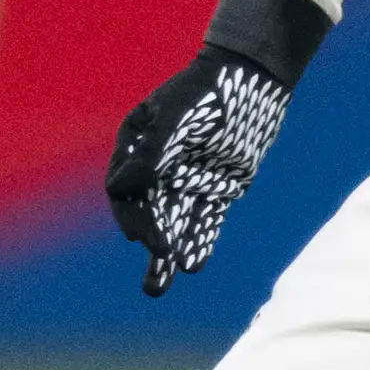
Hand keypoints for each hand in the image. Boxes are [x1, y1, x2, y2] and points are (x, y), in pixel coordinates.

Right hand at [106, 47, 293, 295]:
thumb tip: (117, 189)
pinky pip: (205, 220)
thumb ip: (152, 152)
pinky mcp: (217, 188)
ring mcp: (188, 179)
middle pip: (150, 212)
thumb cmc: (208, 90)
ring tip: (158, 289)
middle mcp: (158, 168)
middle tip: (157, 270)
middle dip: (152, 242)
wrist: (252, 80)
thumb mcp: (177, 116)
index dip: (130, 215)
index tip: (140, 237)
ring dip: (167, 253)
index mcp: (137, 146)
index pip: (126, 190)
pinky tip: (195, 264)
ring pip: (175, 223)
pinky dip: (200, 241)